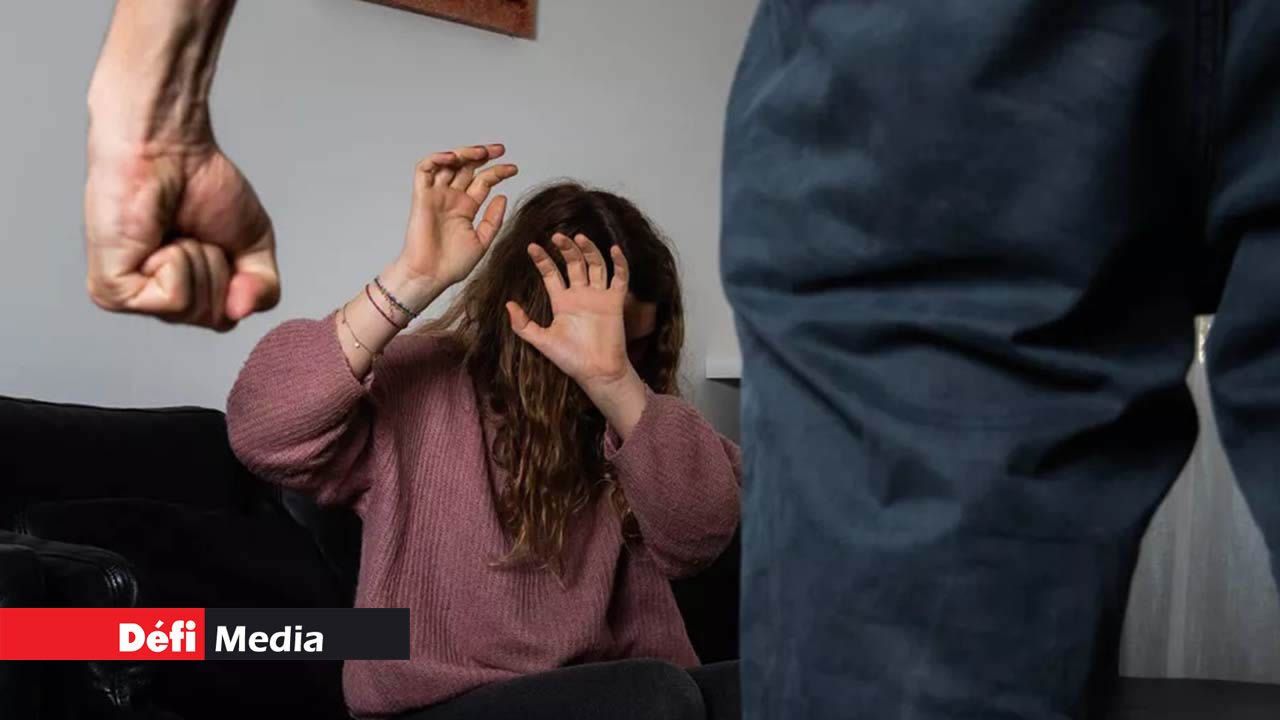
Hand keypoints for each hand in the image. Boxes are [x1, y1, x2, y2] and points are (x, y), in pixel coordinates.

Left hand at [84, 139, 278, 329]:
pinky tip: (155, 237)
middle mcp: (154, 298)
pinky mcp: (112, 290)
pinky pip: (173, 298)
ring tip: (173, 231)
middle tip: (193, 231)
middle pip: (214, 318)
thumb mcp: (255, 246)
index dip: (238, 279)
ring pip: (193, 310)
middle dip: (218, 268)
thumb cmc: (202, 185)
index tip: (216, 238)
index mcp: (183, 292)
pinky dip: (177, 261)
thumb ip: (263, 290)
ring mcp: (131, 297)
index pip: (226, 318)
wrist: (168, 150)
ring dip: (198, 259)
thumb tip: (241, 310)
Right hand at [394, 145, 518, 296]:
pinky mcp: (421, 196)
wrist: (431, 275)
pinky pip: (424, 170)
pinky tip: (452, 158)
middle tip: (499, 149)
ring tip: (480, 152)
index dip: (498, 172)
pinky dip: (436, 159)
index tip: (514, 169)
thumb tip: (502, 195)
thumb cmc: (452, 264)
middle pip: (466, 167)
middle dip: (482, 154)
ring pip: (447, 163)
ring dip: (463, 153)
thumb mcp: (482, 241)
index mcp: (466, 207)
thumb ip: (493, 219)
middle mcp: (451, 198)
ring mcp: (436, 195)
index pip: (483, 181)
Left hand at [507, 233, 635, 390]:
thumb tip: (508, 305)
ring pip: (595, 265)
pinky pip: (620, 278)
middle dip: (565, 249)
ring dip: (589, 250)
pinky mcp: (615, 302)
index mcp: (562, 302)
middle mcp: (580, 295)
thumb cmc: (571, 359)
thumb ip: (523, 325)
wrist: (597, 372)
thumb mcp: (542, 341)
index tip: (531, 247)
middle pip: (573, 263)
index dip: (542, 259)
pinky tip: (613, 249)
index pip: (551, 273)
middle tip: (556, 236)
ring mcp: (599, 296)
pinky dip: (619, 263)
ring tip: (579, 237)